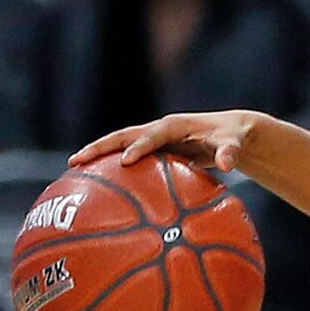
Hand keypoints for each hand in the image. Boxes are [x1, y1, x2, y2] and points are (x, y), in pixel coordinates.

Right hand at [70, 111, 255, 175]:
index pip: (153, 135)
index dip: (140, 146)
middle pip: (124, 136)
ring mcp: (154, 139)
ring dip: (98, 155)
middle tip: (77, 160)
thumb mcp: (235, 144)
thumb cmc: (233, 138)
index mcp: (175, 126)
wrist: (232, 132)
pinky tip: (97, 184)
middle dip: (101, 147)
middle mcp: (160, 129)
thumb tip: (227, 164)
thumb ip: (230, 152)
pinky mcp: (154, 150)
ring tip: (74, 169)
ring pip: (120, 145)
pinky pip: (128, 157)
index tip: (126, 161)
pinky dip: (112, 166)